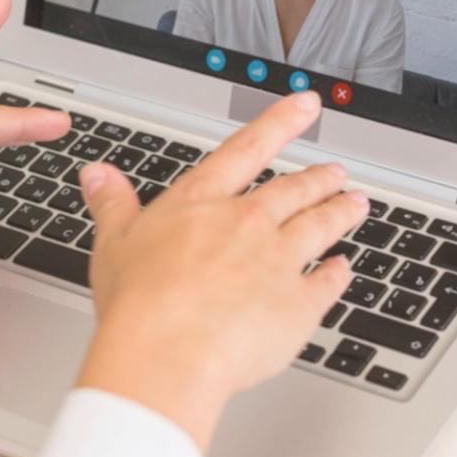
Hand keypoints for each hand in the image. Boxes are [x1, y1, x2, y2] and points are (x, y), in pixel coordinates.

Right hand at [74, 90, 365, 450]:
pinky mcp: (298, 304)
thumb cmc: (139, 304)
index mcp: (204, 203)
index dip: (281, 122)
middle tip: (337, 170)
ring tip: (357, 204)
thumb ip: (113, 204)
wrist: (170, 352)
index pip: (248, 149)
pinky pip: (327, 282)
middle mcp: (248, 223)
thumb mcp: (114, 242)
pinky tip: (345, 268)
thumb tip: (99, 174)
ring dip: (340, 212)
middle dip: (319, 177)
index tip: (306, 104)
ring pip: (320, 226)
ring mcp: (279, 261)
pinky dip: (339, 273)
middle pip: (294, 190)